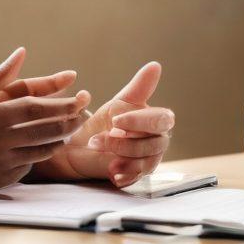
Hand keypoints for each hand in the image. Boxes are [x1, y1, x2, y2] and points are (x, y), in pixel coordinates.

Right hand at [0, 48, 91, 193]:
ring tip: (69, 129)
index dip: (66, 104)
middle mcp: (3, 142)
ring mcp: (2, 164)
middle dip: (72, 121)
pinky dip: (37, 155)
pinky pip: (27, 166)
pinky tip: (41, 146)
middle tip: (84, 114)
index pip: (42, 109)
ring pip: (43, 151)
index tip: (82, 97)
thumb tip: (22, 52)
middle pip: (50, 132)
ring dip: (60, 139)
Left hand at [35, 62, 173, 187]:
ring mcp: (149, 160)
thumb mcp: (120, 102)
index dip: (139, 121)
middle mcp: (158, 141)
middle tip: (102, 137)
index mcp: (158, 121)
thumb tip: (155, 65)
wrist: (81, 145)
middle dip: (127, 141)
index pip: (162, 120)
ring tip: (97, 147)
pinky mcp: (136, 177)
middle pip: (155, 144)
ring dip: (121, 155)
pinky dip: (124, 174)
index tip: (115, 120)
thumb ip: (140, 87)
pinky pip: (137, 179)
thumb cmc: (105, 120)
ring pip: (147, 162)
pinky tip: (110, 170)